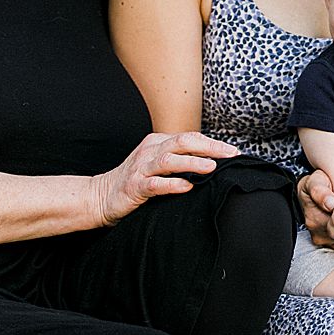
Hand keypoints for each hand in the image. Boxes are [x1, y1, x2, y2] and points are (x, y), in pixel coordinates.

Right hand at [91, 131, 237, 226]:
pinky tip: (186, 187)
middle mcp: (149, 150)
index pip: (189, 137)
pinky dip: (171, 184)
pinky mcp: (133, 186)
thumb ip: (180, 160)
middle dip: (209, 147)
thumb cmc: (135, 181)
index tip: (234, 152)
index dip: (213, 143)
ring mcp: (140, 168)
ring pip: (169, 160)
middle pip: (183, 142)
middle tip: (230, 154)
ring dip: (192, 162)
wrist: (100, 196)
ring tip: (212, 167)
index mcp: (157, 142)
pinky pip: (154, 183)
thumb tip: (213, 161)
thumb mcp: (157, 164)